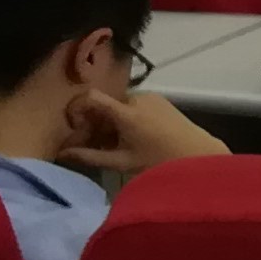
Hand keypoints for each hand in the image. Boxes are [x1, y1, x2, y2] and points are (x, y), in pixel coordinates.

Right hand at [63, 88, 228, 171]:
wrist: (199, 156)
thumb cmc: (159, 162)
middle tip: (93, 147)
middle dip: (94, 124)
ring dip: (110, 123)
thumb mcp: (121, 162)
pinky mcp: (160, 100)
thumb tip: (62, 153)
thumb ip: (89, 156)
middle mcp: (137, 97)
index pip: (91, 97)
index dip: (77, 110)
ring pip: (118, 106)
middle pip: (104, 104)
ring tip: (113, 147)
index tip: (75, 130)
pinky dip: (124, 119)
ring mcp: (151, 97)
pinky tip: (129, 140)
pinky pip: (133, 105)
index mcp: (126, 111)